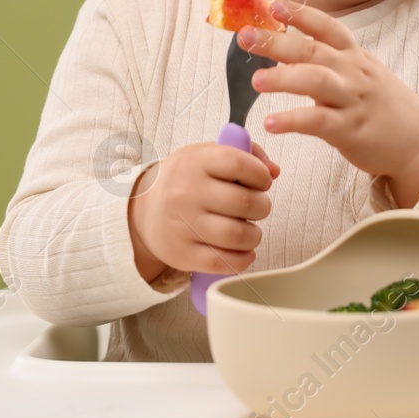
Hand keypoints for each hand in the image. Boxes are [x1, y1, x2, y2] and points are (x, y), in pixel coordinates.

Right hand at [126, 139, 280, 281]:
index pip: (239, 164)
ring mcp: (183, 226)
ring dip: (254, 235)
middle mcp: (186, 193)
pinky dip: (243, 259)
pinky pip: (225, 263)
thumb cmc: (185, 180)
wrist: (145, 210)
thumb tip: (274, 171)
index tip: (262, 180)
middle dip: (262, 206)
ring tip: (248, 229)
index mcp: (195, 163)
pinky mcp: (183, 254)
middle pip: (244, 203)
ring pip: (239, 236)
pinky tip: (242, 250)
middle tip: (256, 207)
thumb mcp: (208, 155)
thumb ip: (246, 154)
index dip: (260, 174)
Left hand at [239, 0, 418, 203]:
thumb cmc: (379, 103)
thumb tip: (284, 46)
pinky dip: (292, 120)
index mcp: (353, 55)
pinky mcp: (350, 130)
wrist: (417, 139)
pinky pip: (318, 122)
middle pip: (313, 49)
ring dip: (283, 78)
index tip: (273, 4)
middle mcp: (352, 72)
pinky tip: (270, 123)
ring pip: (316, 80)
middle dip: (276, 41)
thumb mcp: (359, 72)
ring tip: (256, 80)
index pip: (326, 26)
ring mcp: (352, 100)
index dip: (300, 13)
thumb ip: (327, 59)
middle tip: (245, 36)